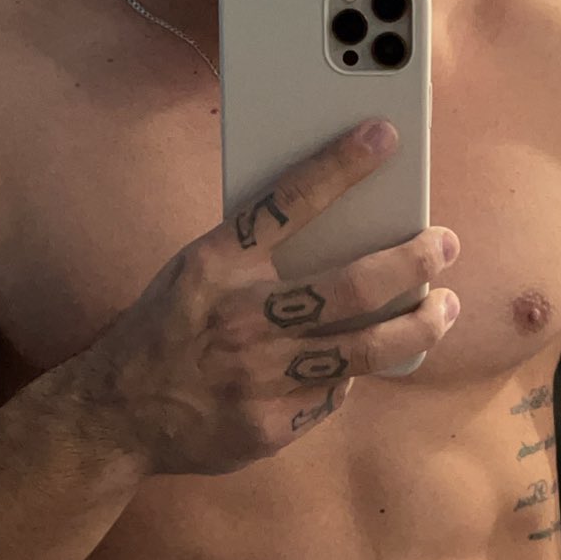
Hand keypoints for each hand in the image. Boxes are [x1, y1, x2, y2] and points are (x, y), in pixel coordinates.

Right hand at [84, 119, 460, 477]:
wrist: (117, 415)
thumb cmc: (167, 329)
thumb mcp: (197, 272)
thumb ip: (256, 253)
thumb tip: (342, 228)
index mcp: (216, 265)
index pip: (287, 202)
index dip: (340, 166)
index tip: (384, 135)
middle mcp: (241, 318)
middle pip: (352, 286)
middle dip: (412, 260)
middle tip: (443, 244)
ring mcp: (259, 376)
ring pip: (365, 350)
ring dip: (417, 325)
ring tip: (442, 307)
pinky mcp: (272, 424)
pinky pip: (334, 392)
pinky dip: (351, 373)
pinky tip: (358, 362)